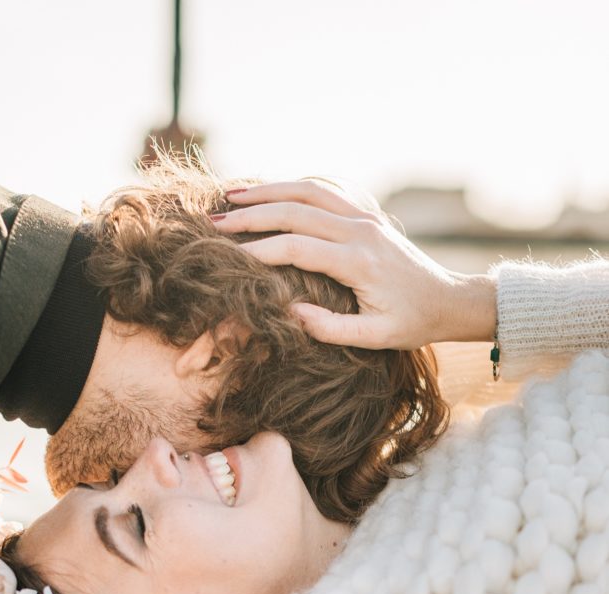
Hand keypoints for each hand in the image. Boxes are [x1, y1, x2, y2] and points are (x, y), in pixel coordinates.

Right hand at [212, 180, 495, 349]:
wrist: (449, 300)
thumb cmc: (411, 324)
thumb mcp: (374, 338)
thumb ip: (330, 328)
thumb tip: (289, 312)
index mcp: (359, 262)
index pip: (296, 247)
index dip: (259, 250)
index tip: (228, 256)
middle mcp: (360, 230)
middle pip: (295, 210)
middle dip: (251, 214)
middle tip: (215, 221)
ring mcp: (365, 216)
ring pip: (309, 190)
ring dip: (268, 189)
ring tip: (232, 194)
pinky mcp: (367, 213)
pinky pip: (326, 189)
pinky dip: (295, 185)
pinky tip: (271, 190)